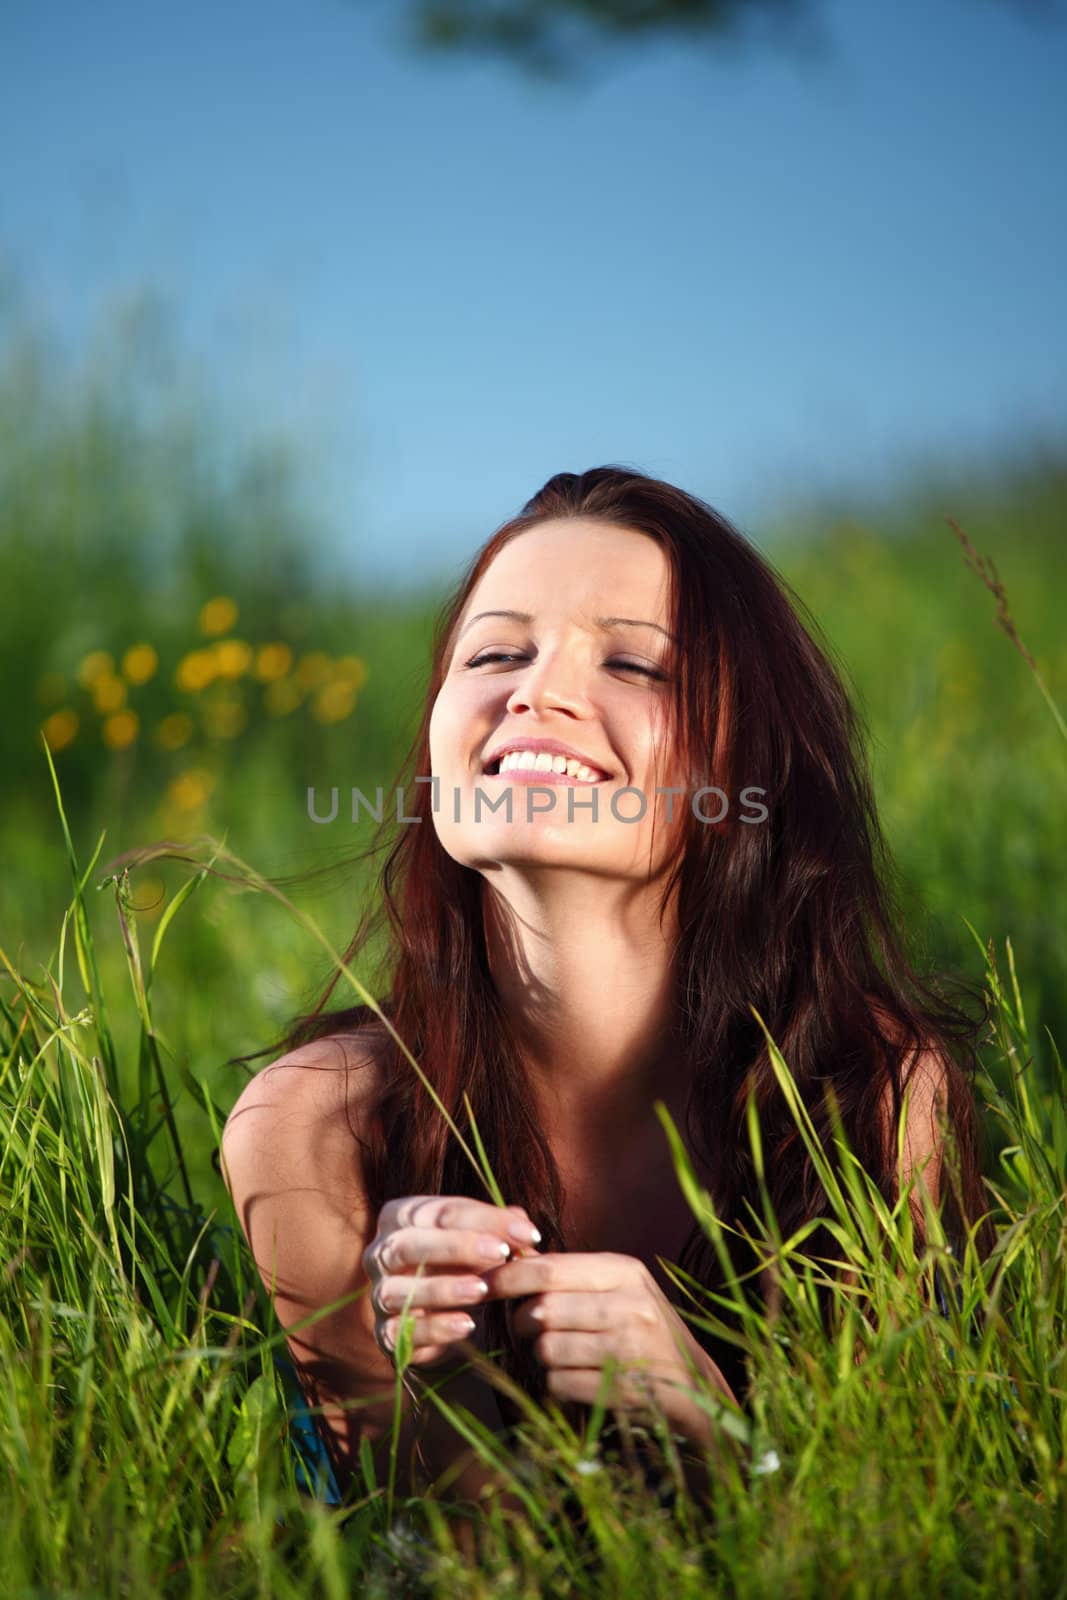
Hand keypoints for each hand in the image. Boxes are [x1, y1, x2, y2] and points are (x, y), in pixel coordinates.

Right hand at [362, 1195, 540, 1367]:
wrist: (446, 1323)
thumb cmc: (463, 1267)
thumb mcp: (482, 1244)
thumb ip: (498, 1231)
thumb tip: (519, 1218)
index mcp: (401, 1217)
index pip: (438, 1212)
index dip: (485, 1218)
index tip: (527, 1232)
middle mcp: (381, 1253)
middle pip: (407, 1244)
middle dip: (456, 1246)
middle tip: (500, 1253)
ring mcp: (379, 1294)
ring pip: (397, 1289)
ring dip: (442, 1288)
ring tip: (482, 1290)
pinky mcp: (386, 1334)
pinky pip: (402, 1332)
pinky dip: (435, 1328)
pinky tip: (467, 1325)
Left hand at [482, 1250, 737, 1441]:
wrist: (694, 1387)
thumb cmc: (642, 1330)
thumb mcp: (616, 1288)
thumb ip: (568, 1271)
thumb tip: (513, 1247)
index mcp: (624, 1271)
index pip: (548, 1268)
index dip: (508, 1276)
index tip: (486, 1284)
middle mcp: (631, 1305)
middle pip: (542, 1311)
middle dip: (522, 1323)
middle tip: (525, 1329)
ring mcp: (630, 1349)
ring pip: (547, 1349)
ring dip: (541, 1357)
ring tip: (560, 1355)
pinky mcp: (624, 1389)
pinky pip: (560, 1383)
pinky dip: (557, 1384)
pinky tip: (576, 1379)